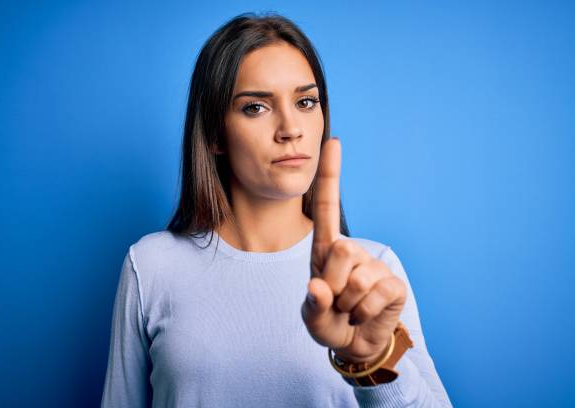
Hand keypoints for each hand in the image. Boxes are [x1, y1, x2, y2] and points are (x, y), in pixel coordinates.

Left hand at [301, 137, 406, 362]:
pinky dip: (364, 313)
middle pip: (341, 250)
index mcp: (327, 250)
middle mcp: (352, 252)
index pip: (327, 208)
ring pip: (357, 279)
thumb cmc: (329, 322)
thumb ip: (312, 304)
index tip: (334, 142)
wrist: (354, 345)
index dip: (330, 175)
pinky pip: (376, 295)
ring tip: (348, 309)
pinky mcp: (393, 284)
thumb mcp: (312, 316)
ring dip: (347, 304)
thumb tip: (318, 287)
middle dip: (333, 284)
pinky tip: (364, 315)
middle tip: (335, 300)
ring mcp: (375, 266)